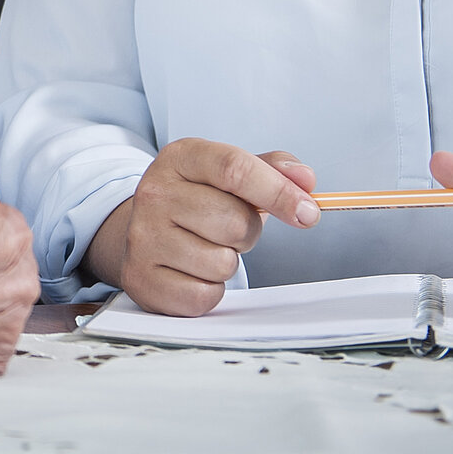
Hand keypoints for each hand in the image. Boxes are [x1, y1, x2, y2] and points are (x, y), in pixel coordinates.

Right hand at [90, 139, 317, 316]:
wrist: (143, 233)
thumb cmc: (198, 202)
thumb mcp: (229, 175)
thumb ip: (271, 170)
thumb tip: (306, 180)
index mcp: (179, 158)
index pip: (234, 168)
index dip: (279, 191)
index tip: (309, 213)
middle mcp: (153, 193)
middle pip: (235, 221)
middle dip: (247, 232)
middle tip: (228, 229)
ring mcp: (143, 236)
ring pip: (222, 262)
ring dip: (227, 262)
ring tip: (206, 248)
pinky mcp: (143, 279)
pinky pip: (205, 295)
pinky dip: (210, 290)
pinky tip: (192, 272)